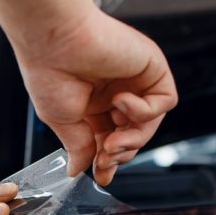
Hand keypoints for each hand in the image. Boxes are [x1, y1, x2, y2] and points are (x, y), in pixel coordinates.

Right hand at [13, 9, 177, 185]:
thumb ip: (78, 146)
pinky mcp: (152, 67)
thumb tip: (78, 169)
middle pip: (134, 135)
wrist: (54, 40)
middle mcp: (115, 92)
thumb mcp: (61, 121)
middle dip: (121, 153)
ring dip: (134, 139)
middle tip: (105, 157)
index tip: (101, 174)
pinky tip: (121, 101)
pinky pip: (165, 101)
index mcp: (93, 104)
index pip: (110, 138)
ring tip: (112, 139)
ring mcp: (135, 80)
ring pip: (151, 123)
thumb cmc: (50, 72)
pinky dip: (145, 110)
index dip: (108, 160)